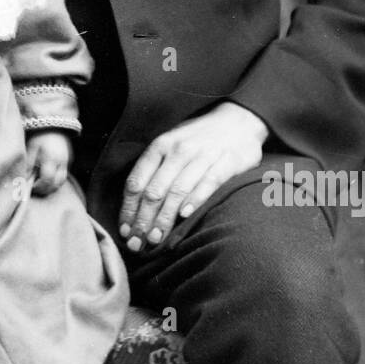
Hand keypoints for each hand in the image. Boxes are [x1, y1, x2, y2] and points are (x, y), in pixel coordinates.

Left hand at [25, 131, 71, 196]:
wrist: (52, 123)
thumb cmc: (39, 135)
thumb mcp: (31, 148)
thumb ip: (28, 165)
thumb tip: (24, 180)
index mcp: (51, 158)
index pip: (47, 180)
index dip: (39, 187)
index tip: (31, 186)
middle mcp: (61, 162)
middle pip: (56, 184)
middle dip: (45, 190)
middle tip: (35, 188)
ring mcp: (67, 162)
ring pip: (62, 181)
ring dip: (52, 186)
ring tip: (41, 183)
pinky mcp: (69, 160)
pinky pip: (63, 175)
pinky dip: (56, 179)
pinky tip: (47, 176)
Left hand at [119, 102, 268, 251]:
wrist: (239, 120)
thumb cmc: (199, 138)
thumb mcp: (171, 145)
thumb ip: (155, 170)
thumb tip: (135, 207)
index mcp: (160, 146)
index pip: (137, 181)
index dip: (128, 209)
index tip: (125, 230)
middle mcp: (178, 150)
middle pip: (154, 190)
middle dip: (143, 220)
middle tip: (138, 243)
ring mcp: (203, 155)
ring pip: (177, 190)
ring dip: (164, 218)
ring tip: (156, 238)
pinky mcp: (227, 162)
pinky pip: (208, 183)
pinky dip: (195, 200)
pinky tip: (185, 216)